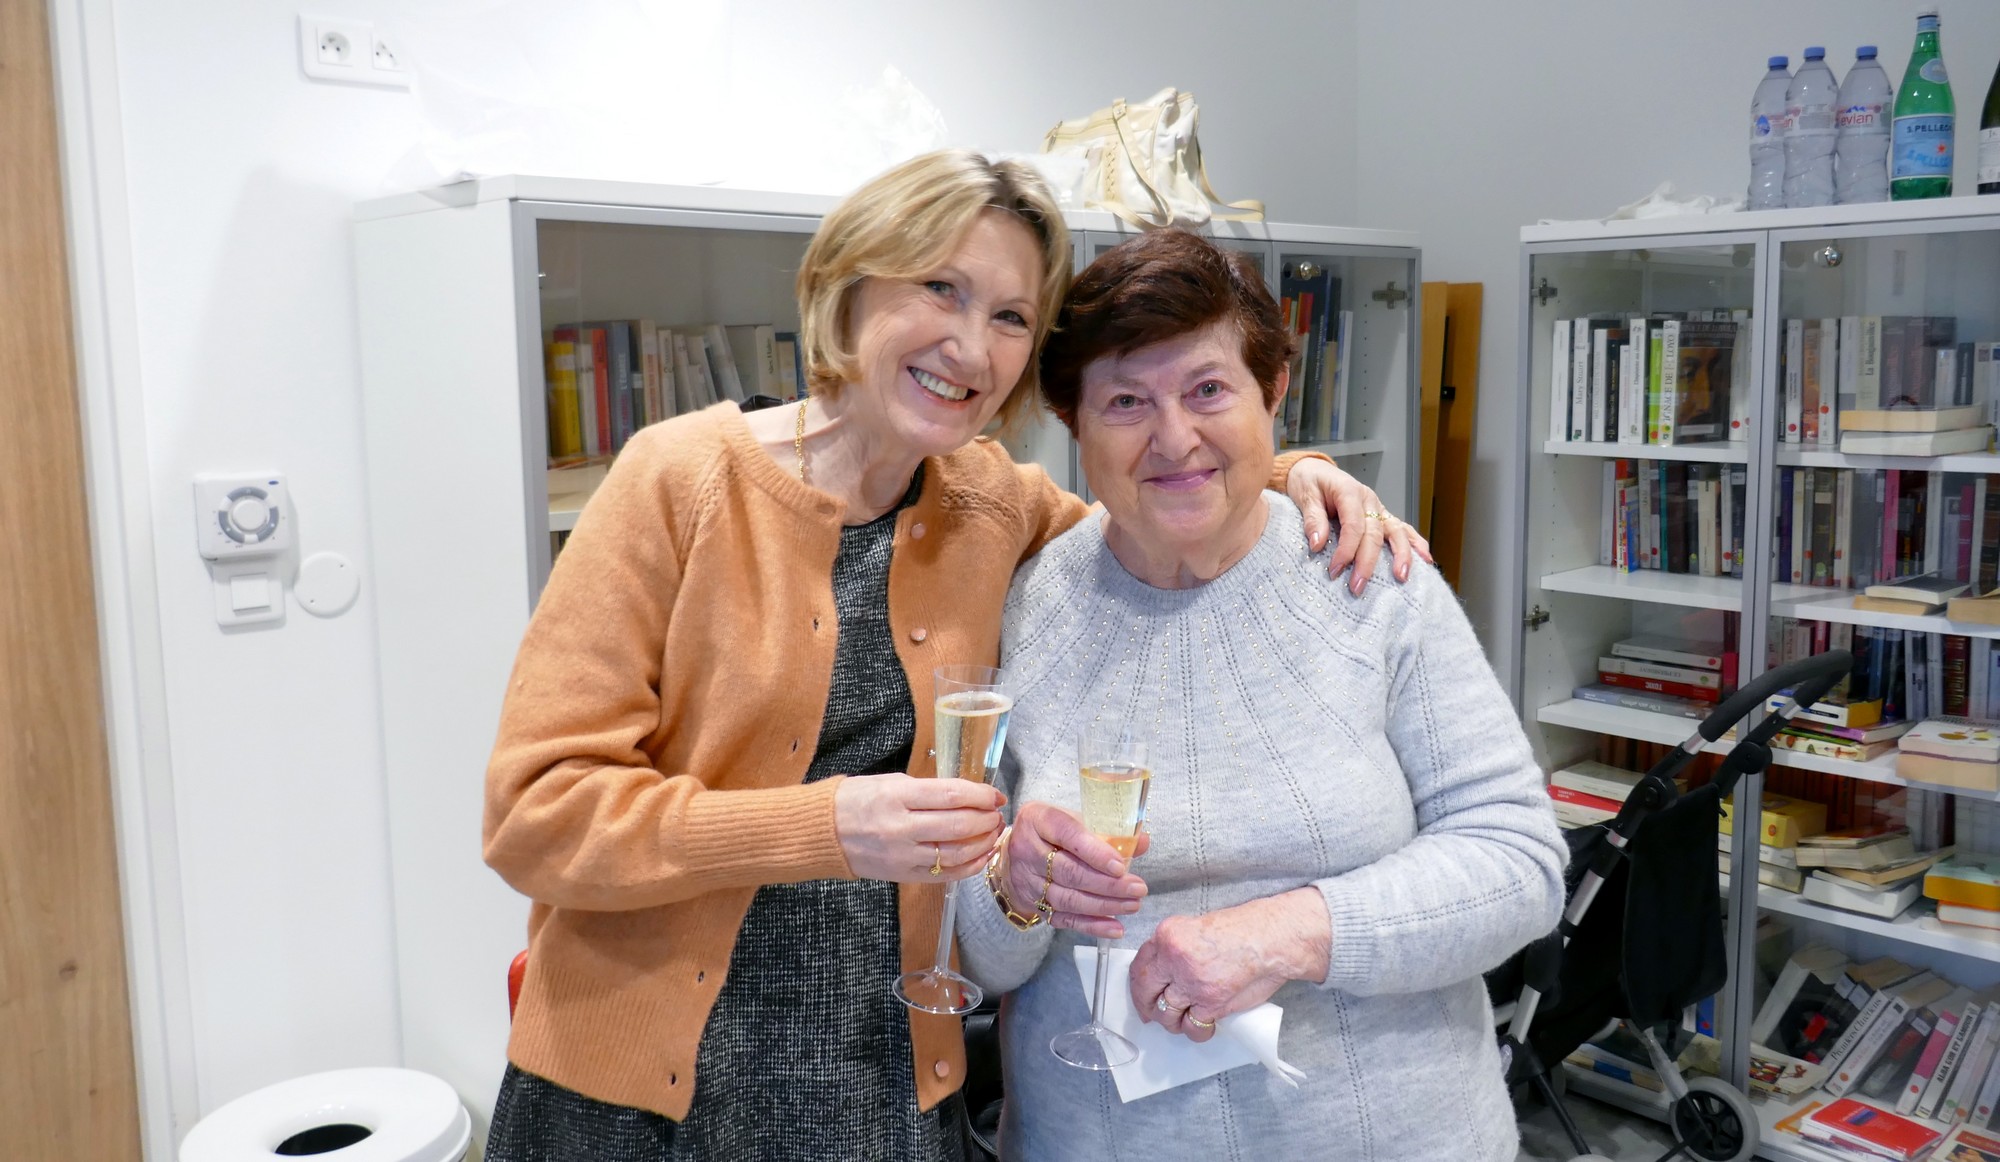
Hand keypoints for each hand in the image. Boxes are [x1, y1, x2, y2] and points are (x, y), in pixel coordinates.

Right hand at [833, 773, 1004, 882]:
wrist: (822, 832)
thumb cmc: (856, 800)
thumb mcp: (889, 782)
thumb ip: (927, 790)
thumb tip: (966, 796)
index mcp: (897, 796)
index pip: (951, 795)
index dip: (980, 795)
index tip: (995, 794)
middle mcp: (901, 827)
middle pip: (958, 825)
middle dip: (985, 819)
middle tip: (997, 814)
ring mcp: (902, 855)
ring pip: (955, 853)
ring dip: (982, 843)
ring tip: (993, 833)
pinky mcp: (902, 875)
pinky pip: (944, 875)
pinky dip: (969, 867)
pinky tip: (981, 856)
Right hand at [1002, 802, 1147, 937]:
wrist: (1016, 854)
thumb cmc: (1051, 831)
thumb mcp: (1074, 818)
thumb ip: (1107, 830)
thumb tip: (1141, 841)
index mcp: (1038, 820)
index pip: (1068, 835)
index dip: (1095, 852)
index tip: (1121, 866)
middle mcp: (1028, 850)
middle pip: (1069, 872)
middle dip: (1107, 884)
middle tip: (1137, 888)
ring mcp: (1029, 881)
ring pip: (1068, 898)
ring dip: (1104, 905)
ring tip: (1132, 905)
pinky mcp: (1035, 905)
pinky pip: (1065, 919)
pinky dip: (1092, 926)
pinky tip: (1115, 927)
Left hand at [1128, 889, 1329, 1041]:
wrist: (1270, 938)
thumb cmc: (1242, 931)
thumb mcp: (1197, 928)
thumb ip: (1176, 948)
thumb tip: (1163, 973)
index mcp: (1168, 935)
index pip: (1140, 965)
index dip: (1138, 985)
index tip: (1141, 995)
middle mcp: (1174, 958)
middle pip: (1146, 990)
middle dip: (1146, 1007)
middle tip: (1152, 1015)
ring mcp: (1191, 982)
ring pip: (1166, 1013)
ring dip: (1173, 1022)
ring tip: (1184, 1020)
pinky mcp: (1210, 1003)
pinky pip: (1193, 1027)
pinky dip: (1197, 1031)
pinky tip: (1204, 1026)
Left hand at [1285, 459, 1433, 594]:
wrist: (1314, 469)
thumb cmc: (1309, 482)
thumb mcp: (1304, 495)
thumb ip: (1312, 519)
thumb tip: (1318, 544)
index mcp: (1349, 491)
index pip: (1353, 525)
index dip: (1346, 550)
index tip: (1335, 571)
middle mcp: (1368, 500)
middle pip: (1374, 533)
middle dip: (1368, 562)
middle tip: (1357, 586)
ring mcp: (1378, 508)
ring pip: (1395, 531)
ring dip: (1401, 554)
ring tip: (1402, 576)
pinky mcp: (1381, 516)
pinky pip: (1401, 528)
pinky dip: (1415, 543)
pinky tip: (1426, 559)